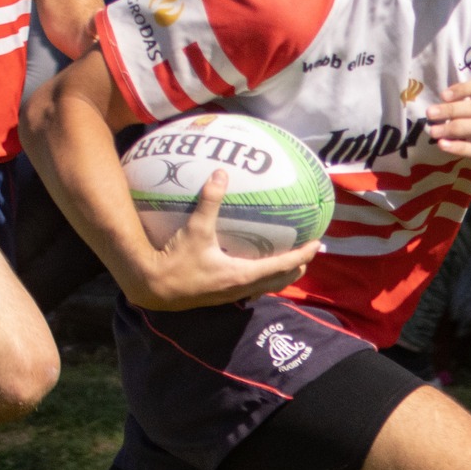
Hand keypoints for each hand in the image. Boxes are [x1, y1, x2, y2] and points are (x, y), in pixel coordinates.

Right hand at [132, 169, 317, 310]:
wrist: (153, 288)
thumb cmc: (175, 262)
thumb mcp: (194, 229)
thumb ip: (209, 202)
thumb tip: (221, 174)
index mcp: (243, 275)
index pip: (283, 266)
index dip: (302, 255)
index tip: (317, 244)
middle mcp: (242, 289)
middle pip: (281, 280)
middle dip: (297, 267)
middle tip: (307, 252)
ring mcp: (232, 295)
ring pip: (266, 287)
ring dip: (280, 274)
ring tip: (288, 258)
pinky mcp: (221, 296)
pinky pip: (250, 287)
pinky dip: (261, 277)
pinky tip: (254, 265)